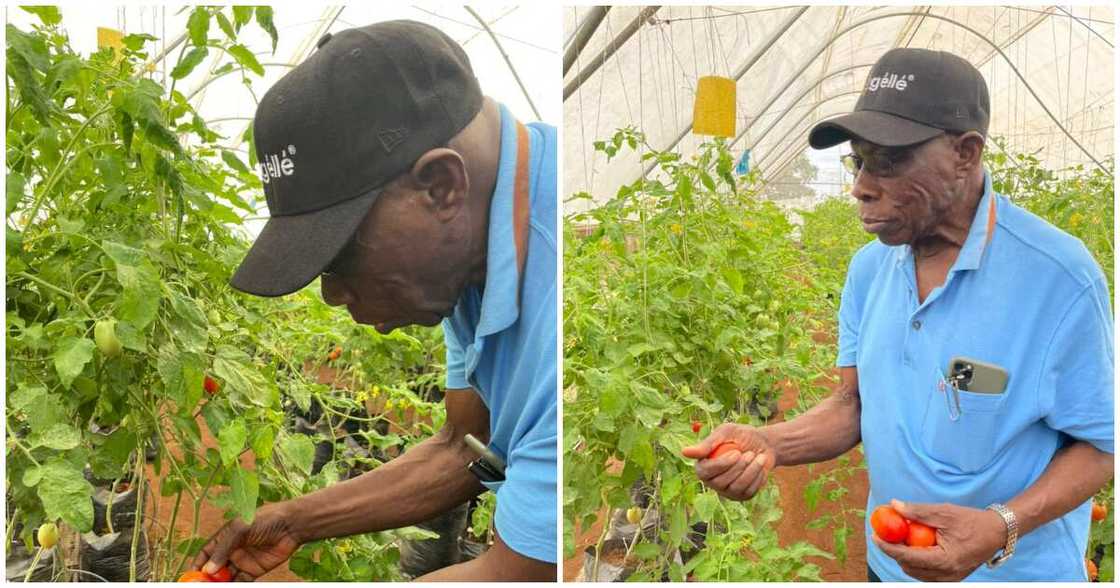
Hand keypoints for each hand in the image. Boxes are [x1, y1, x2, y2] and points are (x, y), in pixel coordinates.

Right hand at [190, 502, 302, 581]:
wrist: (292, 525)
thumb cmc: (265, 520)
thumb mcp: (241, 529)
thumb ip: (223, 549)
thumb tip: (208, 570)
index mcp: (225, 536)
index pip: (206, 553)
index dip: (198, 564)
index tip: (191, 576)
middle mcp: (232, 550)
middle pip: (214, 568)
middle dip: (207, 578)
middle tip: (202, 586)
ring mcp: (243, 560)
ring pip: (226, 576)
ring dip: (220, 583)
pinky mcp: (255, 570)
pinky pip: (241, 581)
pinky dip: (234, 586)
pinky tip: (230, 587)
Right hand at [681, 423, 777, 500]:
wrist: (763, 445)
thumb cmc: (740, 436)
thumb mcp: (725, 433)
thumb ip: (707, 444)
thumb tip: (684, 452)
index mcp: (702, 466)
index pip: (704, 472)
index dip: (720, 465)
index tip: (736, 453)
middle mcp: (712, 482)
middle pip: (721, 482)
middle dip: (738, 467)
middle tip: (750, 453)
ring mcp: (727, 491)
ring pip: (736, 488)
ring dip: (751, 471)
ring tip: (757, 456)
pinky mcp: (742, 496)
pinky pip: (749, 491)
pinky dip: (758, 477)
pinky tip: (760, 466)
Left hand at [871, 499, 1006, 580]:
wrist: (997, 532)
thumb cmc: (971, 521)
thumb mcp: (943, 512)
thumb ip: (918, 511)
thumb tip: (894, 505)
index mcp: (945, 560)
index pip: (908, 558)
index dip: (888, 547)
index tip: (875, 536)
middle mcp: (947, 574)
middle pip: (909, 568)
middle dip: (895, 552)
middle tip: (887, 535)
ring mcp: (951, 578)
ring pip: (917, 573)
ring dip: (905, 558)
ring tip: (903, 538)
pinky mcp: (952, 577)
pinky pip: (927, 574)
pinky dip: (917, 562)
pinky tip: (917, 546)